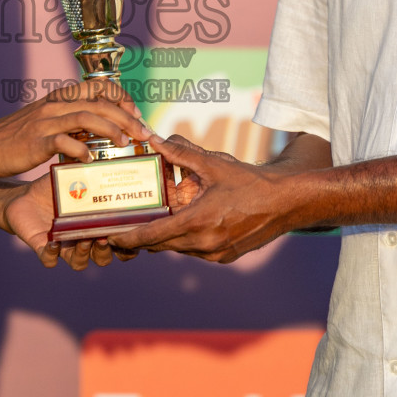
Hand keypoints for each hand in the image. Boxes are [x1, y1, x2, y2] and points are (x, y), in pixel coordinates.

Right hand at [0, 80, 150, 178]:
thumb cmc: (16, 137)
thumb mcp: (46, 121)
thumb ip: (71, 120)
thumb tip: (100, 128)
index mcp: (60, 97)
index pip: (99, 85)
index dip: (122, 97)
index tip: (135, 115)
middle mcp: (55, 105)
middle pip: (99, 102)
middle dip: (127, 116)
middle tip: (143, 133)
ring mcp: (45, 122)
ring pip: (87, 116)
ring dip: (111, 129)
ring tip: (125, 143)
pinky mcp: (36, 141)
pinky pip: (64, 141)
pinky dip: (81, 149)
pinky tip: (90, 160)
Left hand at [2, 173, 136, 270]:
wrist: (24, 195)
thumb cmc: (54, 187)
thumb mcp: (74, 178)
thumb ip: (90, 172)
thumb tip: (106, 156)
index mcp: (95, 225)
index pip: (117, 241)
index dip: (126, 244)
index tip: (128, 233)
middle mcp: (82, 239)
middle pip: (102, 257)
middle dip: (104, 252)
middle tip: (104, 237)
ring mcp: (63, 246)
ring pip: (79, 263)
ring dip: (83, 255)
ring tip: (83, 239)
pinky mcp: (42, 248)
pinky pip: (50, 260)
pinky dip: (53, 255)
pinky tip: (53, 242)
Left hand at [108, 136, 291, 262]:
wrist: (286, 203)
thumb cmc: (250, 182)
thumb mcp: (214, 164)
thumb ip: (181, 153)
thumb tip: (154, 138)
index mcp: (198, 222)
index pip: (152, 236)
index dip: (128, 238)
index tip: (110, 237)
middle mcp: (204, 244)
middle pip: (161, 245)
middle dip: (141, 238)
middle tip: (121, 228)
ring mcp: (215, 254)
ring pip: (177, 248)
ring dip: (164, 237)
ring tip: (150, 221)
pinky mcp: (224, 257)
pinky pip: (193, 250)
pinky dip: (183, 239)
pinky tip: (182, 223)